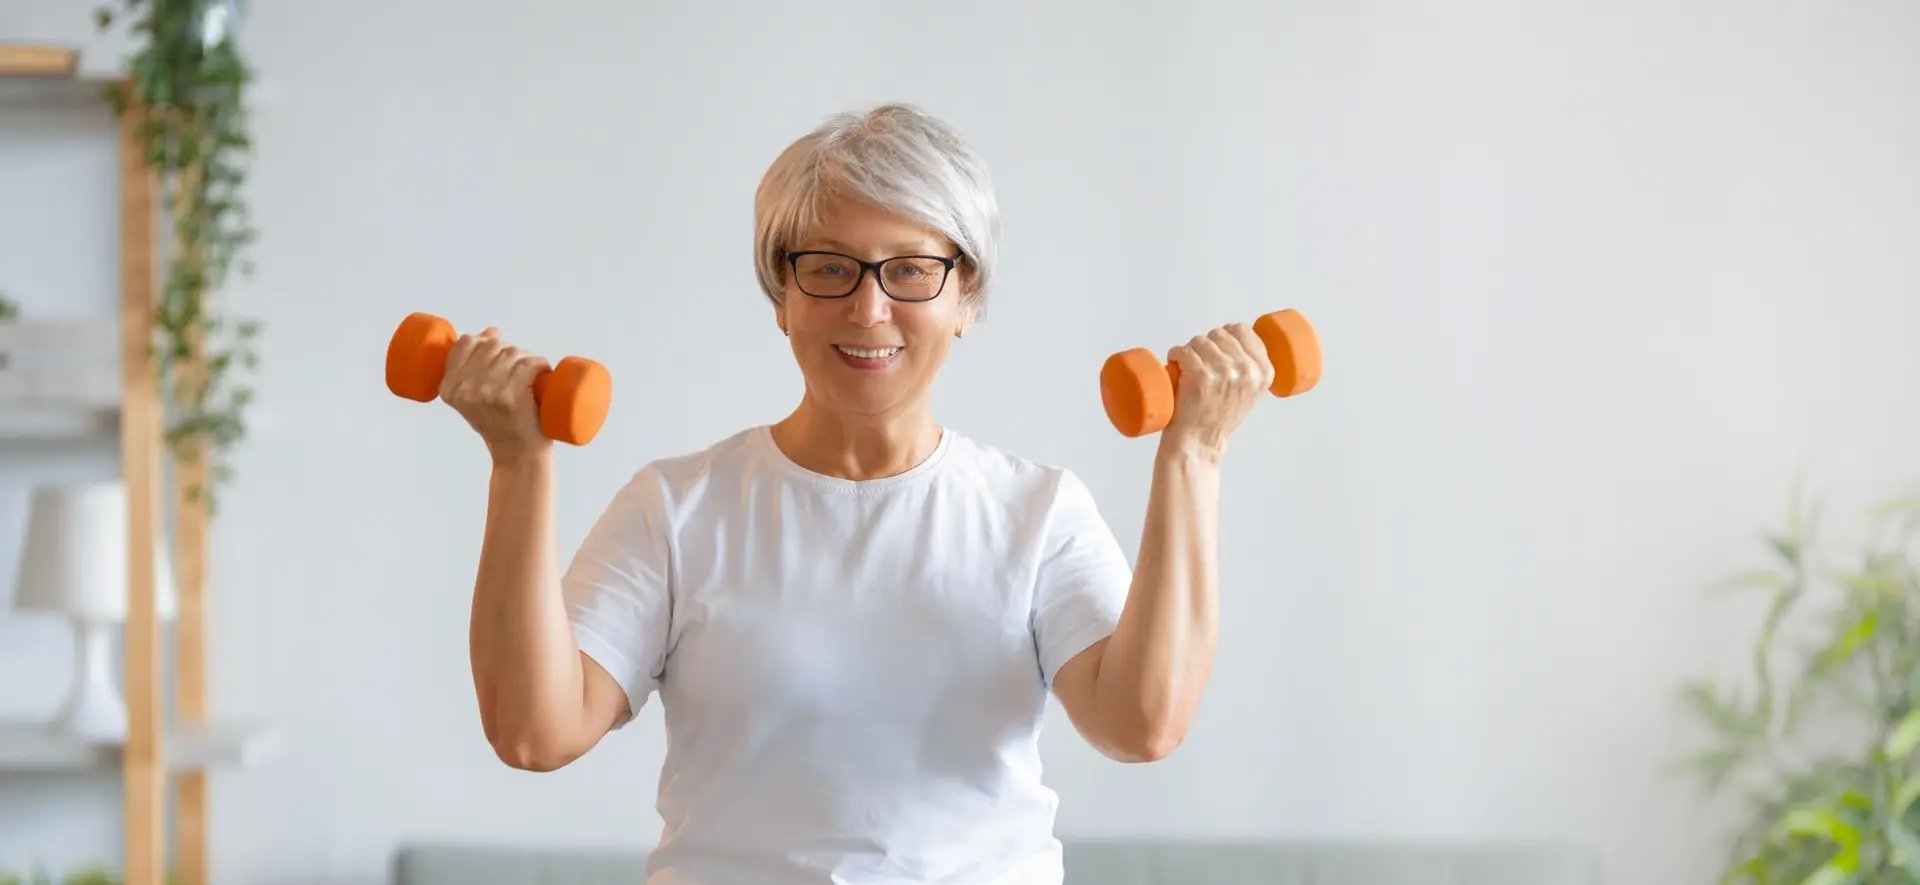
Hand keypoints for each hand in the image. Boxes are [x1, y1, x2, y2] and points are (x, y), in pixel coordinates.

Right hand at [439, 327, 552, 465]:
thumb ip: (473, 366)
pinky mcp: (512, 397)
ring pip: (513, 352)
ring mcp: (488, 392)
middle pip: (493, 346)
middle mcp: (465, 389)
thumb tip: (491, 331)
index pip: (466, 343)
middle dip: (510, 350)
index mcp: (450, 388)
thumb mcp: (473, 397)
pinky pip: (529, 364)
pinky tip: (542, 373)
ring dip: (528, 358)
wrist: (517, 456)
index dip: (486, 340)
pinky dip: (540, 364)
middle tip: (521, 369)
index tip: (498, 351)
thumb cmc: (499, 423)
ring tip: (532, 375)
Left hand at [1161, 323, 1274, 460]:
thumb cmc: (1219, 419)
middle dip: (1205, 345)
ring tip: (1188, 371)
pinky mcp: (1200, 375)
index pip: (1244, 330)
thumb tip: (1237, 334)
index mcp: (1264, 372)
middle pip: (1219, 334)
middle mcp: (1247, 370)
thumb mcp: (1249, 393)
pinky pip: (1183, 350)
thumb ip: (1251, 367)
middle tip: (1200, 366)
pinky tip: (1175, 365)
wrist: (1199, 444)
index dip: (1225, 336)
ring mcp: (1224, 371)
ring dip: (1189, 351)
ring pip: (1199, 340)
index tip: (1217, 350)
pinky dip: (1175, 355)